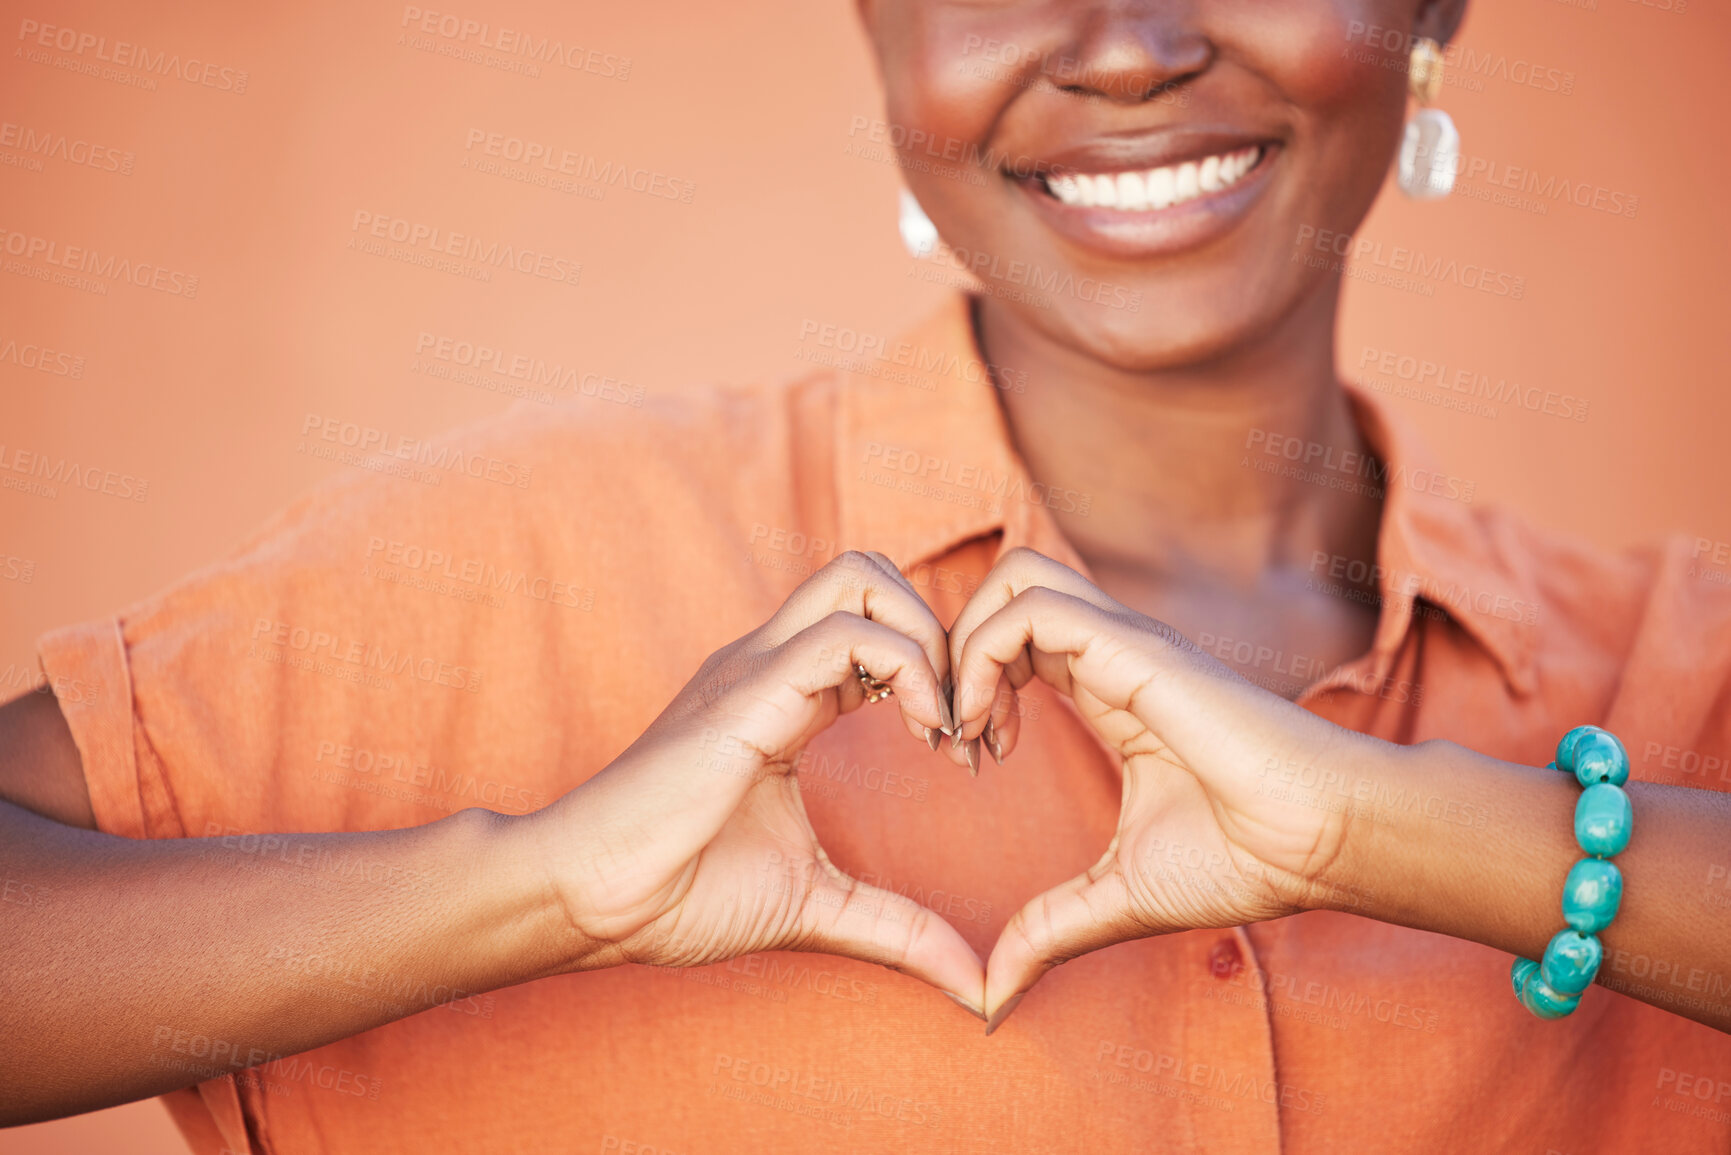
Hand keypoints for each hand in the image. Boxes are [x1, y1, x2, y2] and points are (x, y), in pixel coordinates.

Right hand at [526, 551, 986, 1014]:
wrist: (595, 900)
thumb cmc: (682, 893)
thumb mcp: (817, 906)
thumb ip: (899, 929)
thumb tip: (976, 985)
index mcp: (785, 695)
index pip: (877, 626)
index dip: (938, 673)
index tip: (963, 754)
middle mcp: (771, 663)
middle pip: (872, 573)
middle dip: (941, 630)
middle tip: (961, 722)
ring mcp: (757, 667)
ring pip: (863, 577)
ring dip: (930, 640)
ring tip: (943, 727)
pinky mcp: (749, 690)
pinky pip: (847, 635)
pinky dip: (910, 669)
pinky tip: (923, 734)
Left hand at [944, 548, 1390, 1030]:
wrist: (1320, 843)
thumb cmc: (1244, 858)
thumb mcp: (1116, 896)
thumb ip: (1048, 930)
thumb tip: (991, 999)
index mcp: (1107, 688)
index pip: (1014, 636)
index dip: (968, 685)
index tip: (965, 761)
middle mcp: (1111, 652)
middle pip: (1003, 587)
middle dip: (951, 652)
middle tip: (952, 737)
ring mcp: (1123, 641)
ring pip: (1011, 579)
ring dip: (963, 649)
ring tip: (968, 730)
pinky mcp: (1134, 647)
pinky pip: (1031, 610)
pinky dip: (984, 659)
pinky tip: (994, 732)